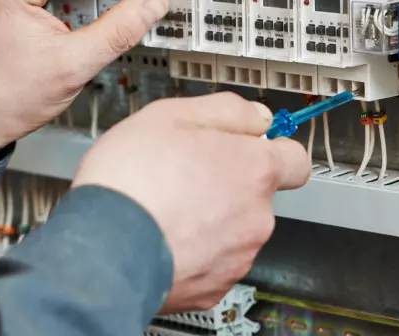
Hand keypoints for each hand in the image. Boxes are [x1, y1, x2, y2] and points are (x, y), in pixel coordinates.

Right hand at [72, 92, 310, 311]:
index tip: (253, 147)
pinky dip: (194, 250)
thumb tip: (256, 116)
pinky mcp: (214, 286)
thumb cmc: (131, 183)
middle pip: (258, 194)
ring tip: (167, 206)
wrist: (102, 251)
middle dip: (230, 183)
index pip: (296, 159)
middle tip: (187, 174)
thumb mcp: (172, 115)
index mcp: (254, 169)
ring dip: (211, 217)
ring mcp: (238, 255)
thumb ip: (226, 111)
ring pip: (235, 228)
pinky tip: (163, 236)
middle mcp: (256, 215)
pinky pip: (214, 261)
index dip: (274, 150)